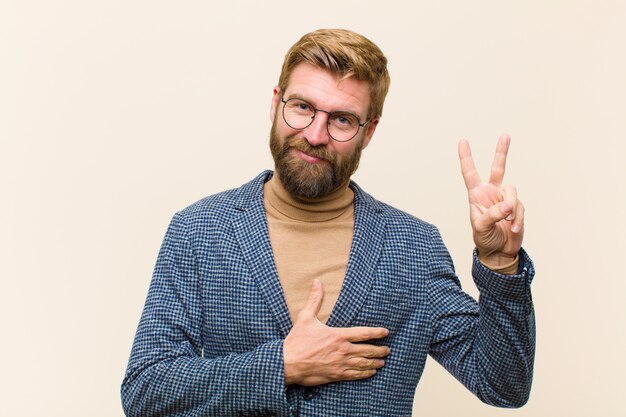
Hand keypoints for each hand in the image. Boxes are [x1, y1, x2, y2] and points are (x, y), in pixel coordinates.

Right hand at [283, 279, 389, 385]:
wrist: (288, 363)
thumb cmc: (297, 341)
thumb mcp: (305, 317)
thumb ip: (314, 299)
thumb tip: (317, 282)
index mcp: (338, 335)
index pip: (363, 333)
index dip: (377, 332)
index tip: (386, 332)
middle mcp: (343, 350)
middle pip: (368, 350)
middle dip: (380, 350)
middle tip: (388, 349)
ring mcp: (340, 364)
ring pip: (364, 364)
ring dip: (375, 362)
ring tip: (382, 361)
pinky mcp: (336, 375)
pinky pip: (355, 375)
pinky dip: (365, 374)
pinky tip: (370, 372)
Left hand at [458, 134, 523, 265]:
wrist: (499, 252)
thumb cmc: (484, 239)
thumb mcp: (481, 228)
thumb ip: (492, 215)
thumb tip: (507, 205)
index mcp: (476, 195)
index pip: (470, 173)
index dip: (466, 158)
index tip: (463, 141)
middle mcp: (491, 193)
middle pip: (498, 168)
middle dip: (502, 152)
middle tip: (505, 135)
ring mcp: (505, 199)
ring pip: (512, 192)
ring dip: (510, 209)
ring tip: (506, 224)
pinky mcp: (517, 207)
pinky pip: (520, 207)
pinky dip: (517, 219)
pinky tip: (513, 229)